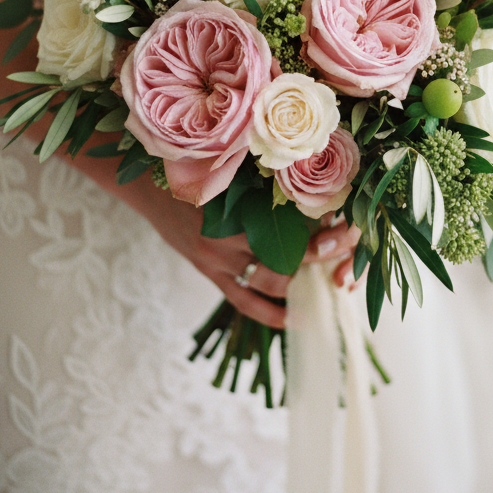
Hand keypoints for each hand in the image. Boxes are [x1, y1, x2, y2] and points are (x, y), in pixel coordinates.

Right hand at [126, 178, 359, 326]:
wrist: (148, 189)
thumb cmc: (193, 173)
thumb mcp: (228, 173)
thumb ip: (263, 185)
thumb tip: (311, 193)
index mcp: (237, 205)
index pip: (291, 222)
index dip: (320, 229)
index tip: (344, 228)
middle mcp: (230, 235)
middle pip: (287, 255)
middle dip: (319, 259)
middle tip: (344, 258)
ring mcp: (218, 259)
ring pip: (270, 281)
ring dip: (300, 287)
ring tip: (327, 288)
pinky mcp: (210, 273)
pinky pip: (244, 300)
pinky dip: (270, 313)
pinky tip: (292, 319)